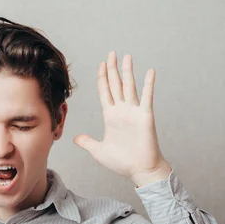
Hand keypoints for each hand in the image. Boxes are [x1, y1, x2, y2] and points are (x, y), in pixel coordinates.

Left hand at [74, 51, 168, 181]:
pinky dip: (148, 84)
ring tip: (126, 56)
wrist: (139, 170)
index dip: (102, 78)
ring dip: (127, 71)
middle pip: (116, 85)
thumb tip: (75, 138)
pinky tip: (149, 71)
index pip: (105, 92)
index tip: (101, 65)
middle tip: (111, 54)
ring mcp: (133, 112)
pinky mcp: (145, 116)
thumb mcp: (98, 151)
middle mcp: (121, 111)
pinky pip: (146, 96)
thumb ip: (87, 142)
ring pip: (129, 86)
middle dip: (112, 69)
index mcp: (110, 116)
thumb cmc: (122, 162)